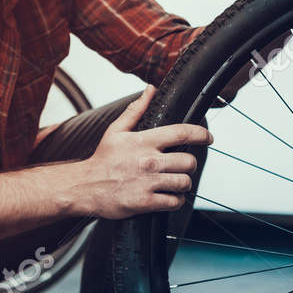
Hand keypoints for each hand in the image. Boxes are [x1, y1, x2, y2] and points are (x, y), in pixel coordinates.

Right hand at [75, 86, 211, 218]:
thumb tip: (150, 90)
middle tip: (183, 166)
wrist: (84, 186)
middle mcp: (148, 161)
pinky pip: (173, 201)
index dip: (201, 134)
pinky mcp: (145, 202)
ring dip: (183, 183)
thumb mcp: (116, 131)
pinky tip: (169, 196)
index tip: (208, 138)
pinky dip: (175, 200)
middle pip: (188, 161)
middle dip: (189, 164)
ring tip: (175, 182)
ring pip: (184, 182)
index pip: (181, 133)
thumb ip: (136, 110)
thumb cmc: (102, 159)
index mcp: (144, 141)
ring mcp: (147, 182)